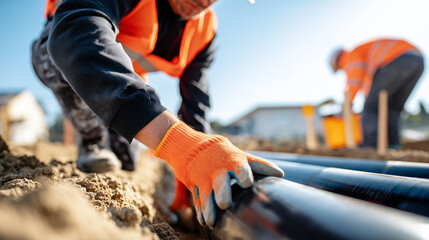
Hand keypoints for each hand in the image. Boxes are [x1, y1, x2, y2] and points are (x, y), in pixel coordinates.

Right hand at [155, 122, 283, 225]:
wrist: (190, 146)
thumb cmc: (223, 154)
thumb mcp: (239, 155)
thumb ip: (258, 165)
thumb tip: (281, 174)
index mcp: (234, 160)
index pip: (244, 166)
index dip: (249, 173)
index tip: (252, 182)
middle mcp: (220, 169)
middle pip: (221, 182)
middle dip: (222, 193)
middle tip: (225, 204)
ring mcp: (205, 177)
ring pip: (207, 195)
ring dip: (209, 208)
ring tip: (212, 221)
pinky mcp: (194, 184)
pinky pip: (197, 199)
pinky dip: (201, 211)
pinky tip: (205, 221)